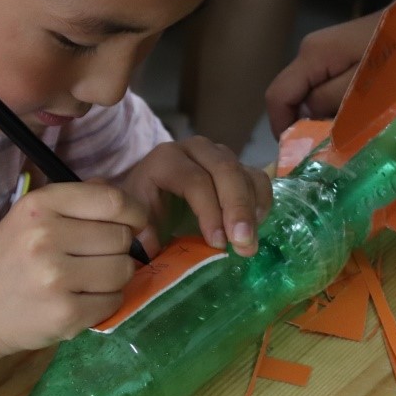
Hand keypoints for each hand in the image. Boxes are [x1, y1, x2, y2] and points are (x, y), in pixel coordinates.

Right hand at [0, 182, 147, 355]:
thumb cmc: (8, 259)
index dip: (134, 213)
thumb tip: (127, 203)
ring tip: (89, 280)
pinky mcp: (65, 314)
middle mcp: (46, 236)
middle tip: (95, 259)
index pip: (113, 200)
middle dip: (119, 249)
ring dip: (116, 277)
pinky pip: (114, 302)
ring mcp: (56, 278)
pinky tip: (82, 300)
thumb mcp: (31, 217)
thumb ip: (77, 201)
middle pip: (122, 237)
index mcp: (40, 205)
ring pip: (123, 270)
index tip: (134, 225)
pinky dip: (106, 302)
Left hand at [120, 136, 271, 257]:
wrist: (152, 194)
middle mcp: (195, 149)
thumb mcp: (135, 218)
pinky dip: (261, 203)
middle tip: (243, 244)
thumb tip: (152, 246)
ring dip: (251, 210)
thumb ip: (141, 231)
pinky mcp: (238, 167)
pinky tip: (254, 228)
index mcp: (166, 159)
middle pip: (225, 170)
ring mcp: (220, 155)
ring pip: (244, 174)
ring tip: (249, 244)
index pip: (194, 180)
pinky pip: (258, 179)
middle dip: (237, 209)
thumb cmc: (144, 208)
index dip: (208, 211)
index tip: (217, 243)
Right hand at [264, 10, 385, 137]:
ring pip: (305, 90)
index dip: (281, 126)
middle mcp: (309, 50)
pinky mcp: (335, 53)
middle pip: (288, 93)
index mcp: (313, 56)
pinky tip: (349, 113)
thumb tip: (305, 116)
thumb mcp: (367, 88)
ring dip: (316, 114)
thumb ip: (330, 102)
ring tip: (338, 133)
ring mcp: (322, 50)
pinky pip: (320, 84)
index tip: (297, 152)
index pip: (277, 96)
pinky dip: (328, 103)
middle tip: (322, 147)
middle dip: (299, 122)